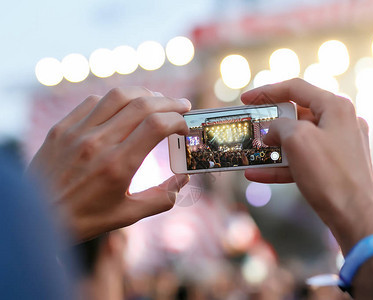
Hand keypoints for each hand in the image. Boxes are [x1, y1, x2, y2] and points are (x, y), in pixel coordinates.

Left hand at [28, 87, 190, 241]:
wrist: (36, 216)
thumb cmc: (84, 219)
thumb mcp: (127, 215)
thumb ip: (161, 198)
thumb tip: (184, 179)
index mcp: (118, 165)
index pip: (157, 126)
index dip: (178, 120)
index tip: (184, 127)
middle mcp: (99, 143)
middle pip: (143, 105)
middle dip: (170, 103)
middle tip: (183, 106)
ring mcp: (78, 132)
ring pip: (119, 96)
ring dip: (145, 94)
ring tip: (158, 101)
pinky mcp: (62, 128)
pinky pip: (94, 102)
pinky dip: (116, 100)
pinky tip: (124, 108)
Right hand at [241, 79, 372, 253]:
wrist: (355, 217)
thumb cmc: (330, 175)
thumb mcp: (298, 140)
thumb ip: (279, 126)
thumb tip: (272, 130)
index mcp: (335, 106)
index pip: (295, 88)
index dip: (267, 91)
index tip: (246, 100)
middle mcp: (340, 121)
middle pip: (297, 114)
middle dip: (270, 123)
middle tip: (250, 127)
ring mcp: (339, 144)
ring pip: (299, 139)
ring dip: (273, 147)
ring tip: (251, 152)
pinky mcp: (336, 166)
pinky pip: (304, 159)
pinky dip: (282, 165)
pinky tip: (257, 173)